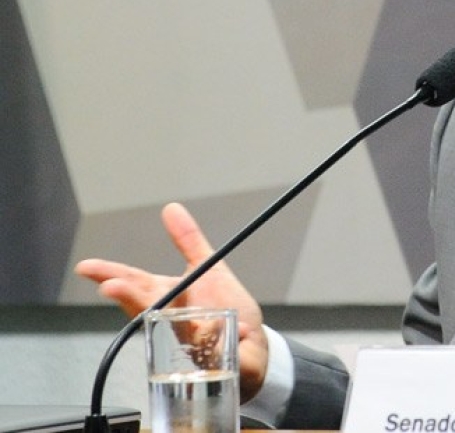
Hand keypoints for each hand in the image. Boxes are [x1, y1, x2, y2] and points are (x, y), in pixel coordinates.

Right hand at [75, 203, 269, 399]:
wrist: (251, 345)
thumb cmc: (222, 309)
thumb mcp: (209, 268)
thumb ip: (189, 241)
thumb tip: (171, 209)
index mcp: (169, 300)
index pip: (134, 286)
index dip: (111, 276)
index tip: (88, 268)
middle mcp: (175, 323)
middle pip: (148, 310)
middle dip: (130, 299)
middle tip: (111, 287)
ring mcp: (196, 343)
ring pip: (181, 334)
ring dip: (174, 323)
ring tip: (160, 308)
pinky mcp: (224, 360)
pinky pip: (225, 353)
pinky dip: (228, 345)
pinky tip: (234, 334)